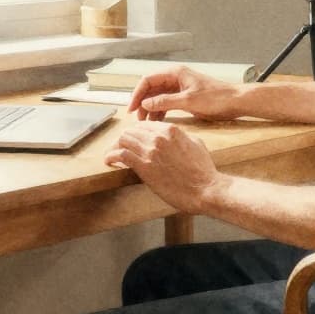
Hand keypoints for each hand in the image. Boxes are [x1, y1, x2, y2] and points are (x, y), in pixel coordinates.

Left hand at [104, 121, 224, 212]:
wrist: (205, 189)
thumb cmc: (203, 170)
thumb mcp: (195, 144)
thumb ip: (181, 136)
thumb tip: (173, 137)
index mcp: (171, 130)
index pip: (144, 125)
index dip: (136, 132)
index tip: (132, 140)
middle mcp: (158, 137)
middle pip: (131, 130)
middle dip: (124, 138)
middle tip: (119, 147)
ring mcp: (151, 151)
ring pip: (123, 139)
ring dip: (115, 146)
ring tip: (112, 154)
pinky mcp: (145, 166)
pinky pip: (121, 155)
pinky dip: (112, 156)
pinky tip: (109, 161)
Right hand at [127, 66, 241, 121]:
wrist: (236, 102)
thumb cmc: (216, 98)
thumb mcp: (188, 101)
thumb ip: (165, 102)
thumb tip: (145, 103)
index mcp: (175, 73)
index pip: (147, 80)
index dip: (137, 94)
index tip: (132, 109)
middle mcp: (175, 78)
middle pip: (151, 89)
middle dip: (142, 103)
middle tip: (138, 119)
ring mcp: (180, 88)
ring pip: (158, 97)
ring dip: (151, 109)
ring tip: (146, 123)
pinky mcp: (185, 97)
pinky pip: (167, 103)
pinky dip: (161, 112)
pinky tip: (158, 122)